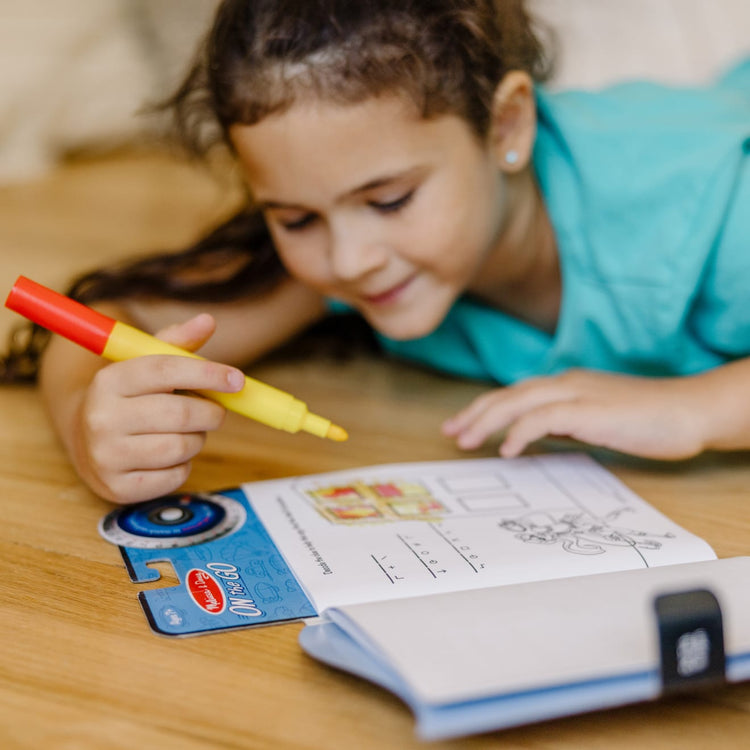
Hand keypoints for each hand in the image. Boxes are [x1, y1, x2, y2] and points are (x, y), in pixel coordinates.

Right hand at [72, 314, 244, 503]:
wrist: (87, 440)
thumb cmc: (131, 397)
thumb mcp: (145, 365)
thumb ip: (178, 343)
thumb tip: (208, 320)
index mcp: (109, 380)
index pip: (165, 370)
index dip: (207, 373)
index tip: (237, 380)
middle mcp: (101, 417)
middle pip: (180, 413)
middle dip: (211, 413)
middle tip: (215, 412)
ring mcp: (106, 455)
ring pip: (181, 447)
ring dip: (198, 440)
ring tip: (187, 433)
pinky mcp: (117, 487)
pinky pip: (175, 476)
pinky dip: (184, 466)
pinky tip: (169, 456)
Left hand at [441, 369, 708, 460]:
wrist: (689, 410)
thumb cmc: (648, 419)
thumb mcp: (596, 420)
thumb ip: (565, 423)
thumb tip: (535, 438)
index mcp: (566, 385)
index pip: (515, 395)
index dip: (485, 409)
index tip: (462, 426)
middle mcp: (566, 384)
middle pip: (508, 395)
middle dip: (474, 413)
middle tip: (450, 432)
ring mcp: (577, 394)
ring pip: (518, 402)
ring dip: (487, 421)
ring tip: (465, 441)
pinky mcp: (590, 409)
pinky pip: (544, 417)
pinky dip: (520, 431)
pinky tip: (507, 449)